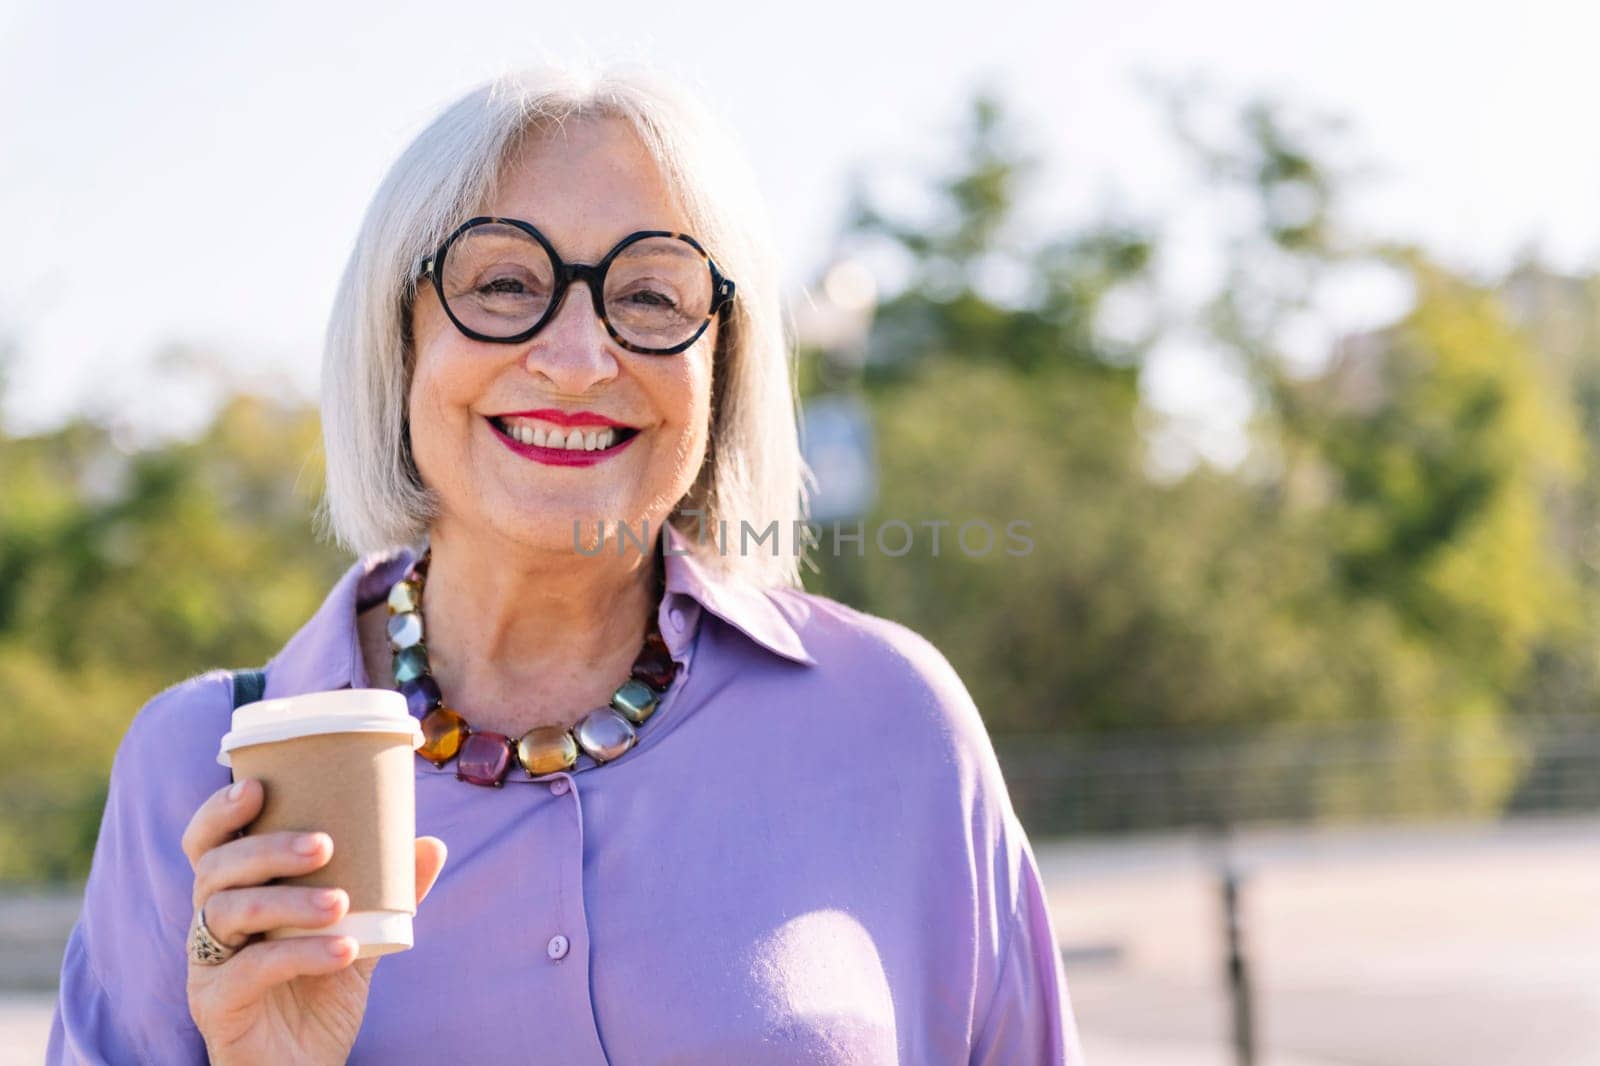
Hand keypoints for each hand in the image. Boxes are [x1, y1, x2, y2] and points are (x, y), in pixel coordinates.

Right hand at [183, 778, 446, 1065]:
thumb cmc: (321, 991)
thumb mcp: (361, 935)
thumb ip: (389, 893)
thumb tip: (430, 843)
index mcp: (238, 894)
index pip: (209, 843)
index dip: (220, 811)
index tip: (259, 785)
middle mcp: (211, 923)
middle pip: (215, 868)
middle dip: (267, 848)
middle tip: (325, 844)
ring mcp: (207, 965)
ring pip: (226, 912)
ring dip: (288, 902)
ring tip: (341, 902)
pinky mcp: (215, 1005)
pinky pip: (250, 970)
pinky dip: (300, 954)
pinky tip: (346, 950)